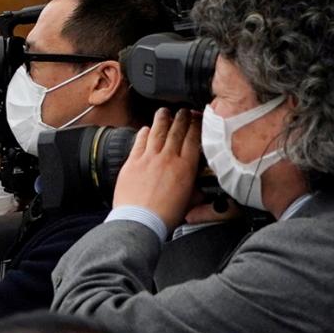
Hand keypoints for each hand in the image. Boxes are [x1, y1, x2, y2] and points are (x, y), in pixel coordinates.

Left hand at [113, 107, 205, 229]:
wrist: (140, 221)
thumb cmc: (164, 216)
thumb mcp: (189, 201)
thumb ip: (195, 190)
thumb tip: (200, 190)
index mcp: (186, 167)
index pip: (193, 138)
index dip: (196, 125)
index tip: (197, 118)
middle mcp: (168, 158)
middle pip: (177, 131)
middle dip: (181, 117)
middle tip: (183, 111)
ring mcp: (149, 159)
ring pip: (158, 132)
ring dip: (162, 119)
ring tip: (164, 112)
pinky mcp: (132, 163)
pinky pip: (139, 142)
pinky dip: (143, 133)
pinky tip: (146, 129)